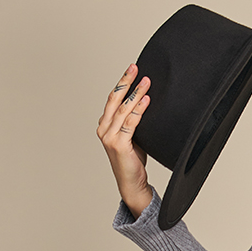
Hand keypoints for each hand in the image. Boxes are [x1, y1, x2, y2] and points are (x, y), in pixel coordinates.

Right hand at [96, 64, 152, 216]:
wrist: (132, 183)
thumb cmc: (133, 161)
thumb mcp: (133, 136)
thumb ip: (134, 122)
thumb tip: (147, 102)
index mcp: (105, 124)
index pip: (113, 98)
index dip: (123, 82)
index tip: (133, 69)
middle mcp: (104, 128)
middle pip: (115, 98)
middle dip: (126, 81)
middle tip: (136, 67)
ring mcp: (110, 137)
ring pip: (123, 109)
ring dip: (136, 93)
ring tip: (147, 81)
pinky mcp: (119, 145)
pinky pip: (130, 123)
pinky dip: (139, 110)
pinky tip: (147, 100)